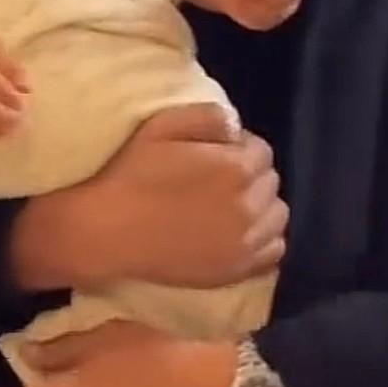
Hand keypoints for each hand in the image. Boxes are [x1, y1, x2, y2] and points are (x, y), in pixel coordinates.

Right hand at [11, 106, 287, 291]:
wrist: (110, 230)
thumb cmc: (133, 174)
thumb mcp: (162, 126)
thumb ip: (207, 117)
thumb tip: (237, 126)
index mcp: (236, 167)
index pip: (262, 151)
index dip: (239, 148)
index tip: (216, 154)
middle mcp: (250, 205)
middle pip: (270, 182)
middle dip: (250, 175)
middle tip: (218, 179)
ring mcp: (246, 242)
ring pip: (277, 216)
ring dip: (260, 206)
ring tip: (230, 206)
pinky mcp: (237, 270)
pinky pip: (273, 252)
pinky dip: (264, 239)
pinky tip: (238, 232)